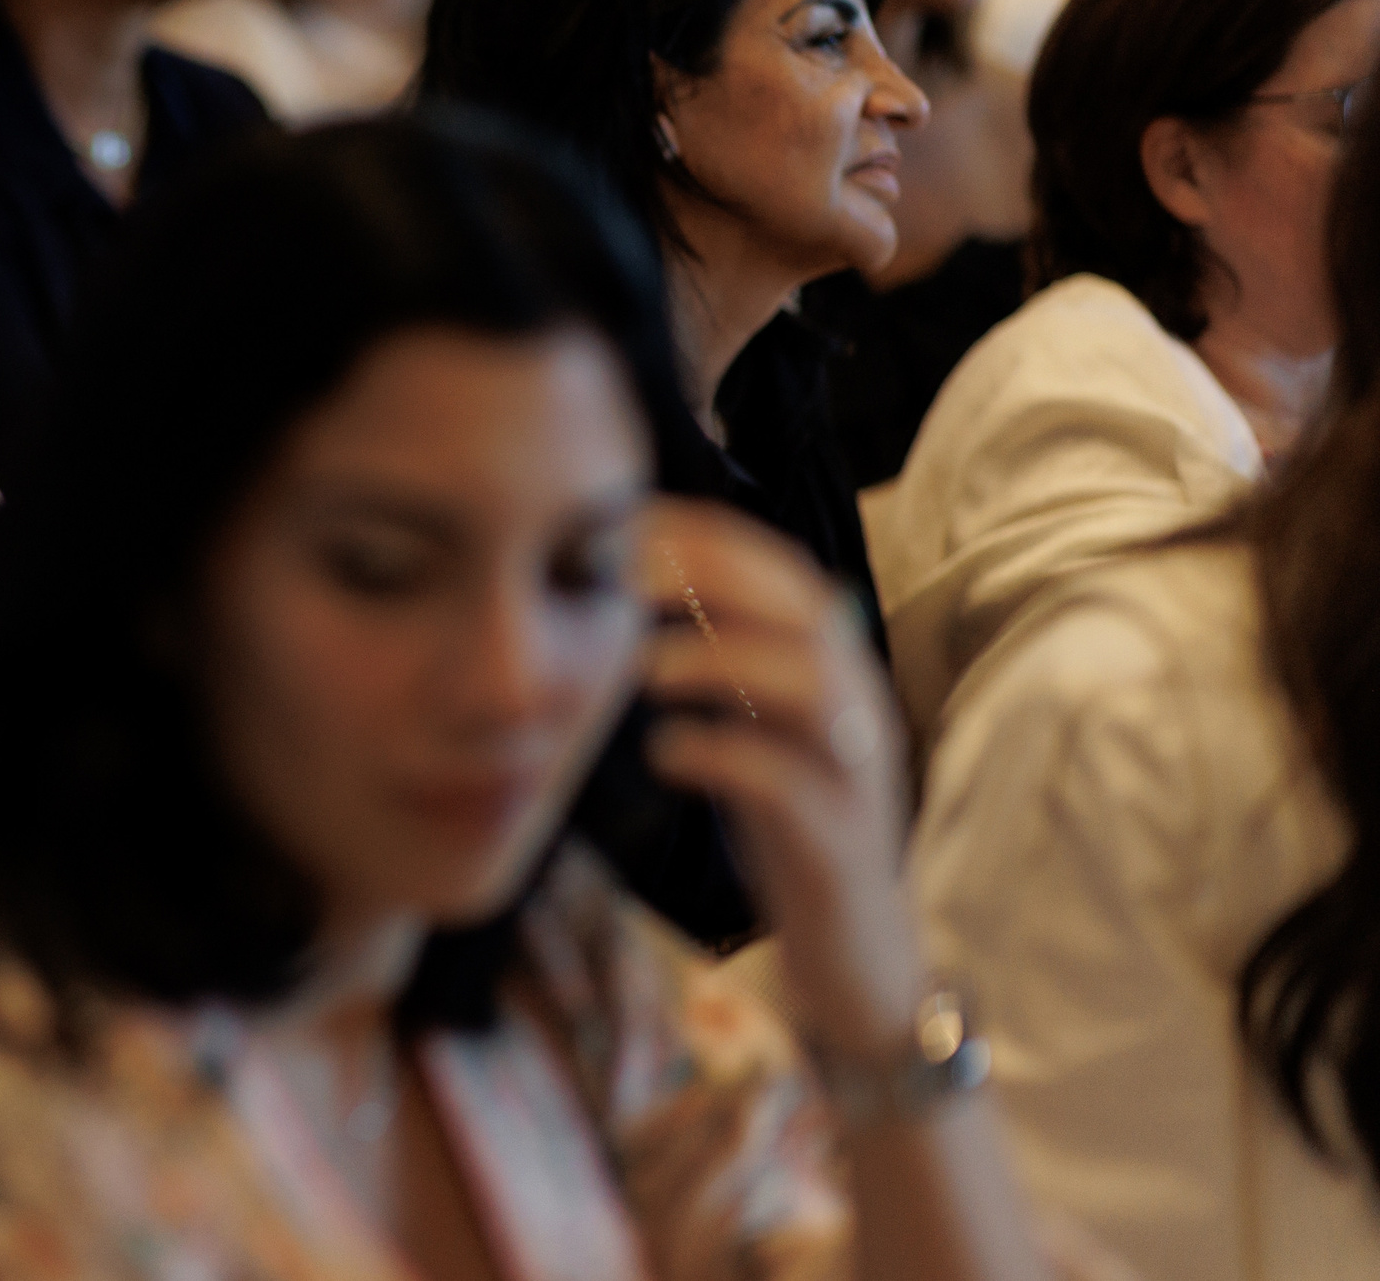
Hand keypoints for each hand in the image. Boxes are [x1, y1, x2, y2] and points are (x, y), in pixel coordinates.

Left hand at [639, 499, 928, 1062]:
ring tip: (644, 668)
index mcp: (834, 672)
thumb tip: (642, 591)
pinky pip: (791, 782)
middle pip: (802, 609)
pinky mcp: (839, 840)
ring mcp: (855, 773)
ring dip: (722, 660)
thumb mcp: (755, 732)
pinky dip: (725, 756)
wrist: (857, 958)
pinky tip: (666, 754)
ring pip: (810, 684)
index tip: (631, 523)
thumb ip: (720, 665)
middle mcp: (855, 707)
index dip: (711, 539)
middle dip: (715, 576)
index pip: (781, 575)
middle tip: (625, 574)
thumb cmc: (792, 832)